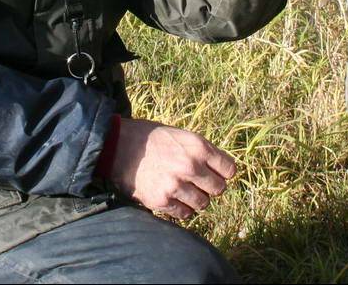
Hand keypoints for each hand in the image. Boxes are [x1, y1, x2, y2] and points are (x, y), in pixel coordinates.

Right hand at [108, 118, 236, 219]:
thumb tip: (219, 169)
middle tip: (199, 183)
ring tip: (184, 190)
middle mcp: (190, 166)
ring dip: (196, 199)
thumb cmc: (149, 138)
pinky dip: (182, 209)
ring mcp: (176, 185)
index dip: (223, 172)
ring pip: (203, 204)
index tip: (216, 173)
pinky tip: (173, 197)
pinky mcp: (162, 201)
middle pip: (219, 189)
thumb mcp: (180, 135)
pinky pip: (185, 214)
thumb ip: (200, 151)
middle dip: (211, 187)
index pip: (229, 169)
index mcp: (198, 147)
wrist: (118, 146)